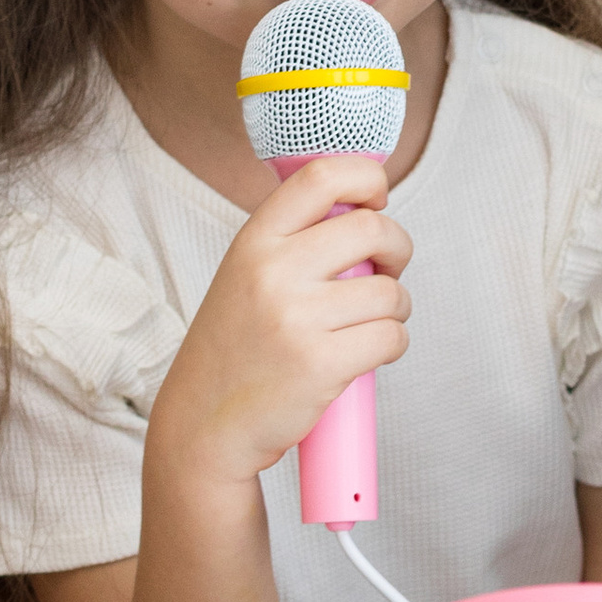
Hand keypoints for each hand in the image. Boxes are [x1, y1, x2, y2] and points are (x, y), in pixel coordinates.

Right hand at [146, 156, 412, 496]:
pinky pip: (391, 337)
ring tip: (371, 322)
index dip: (367, 177)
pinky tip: (369, 352)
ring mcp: (296, 318)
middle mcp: (272, 272)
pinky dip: (392, 344)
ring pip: (390, 291)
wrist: (203, 426)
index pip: (323, 175)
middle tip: (387, 269)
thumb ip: (294, 240)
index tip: (377, 198)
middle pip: (373, 229)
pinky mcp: (320, 363)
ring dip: (396, 307)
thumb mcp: (245, 275)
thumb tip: (366, 206)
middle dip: (398, 249)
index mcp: (254, 241)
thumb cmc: (236, 349)